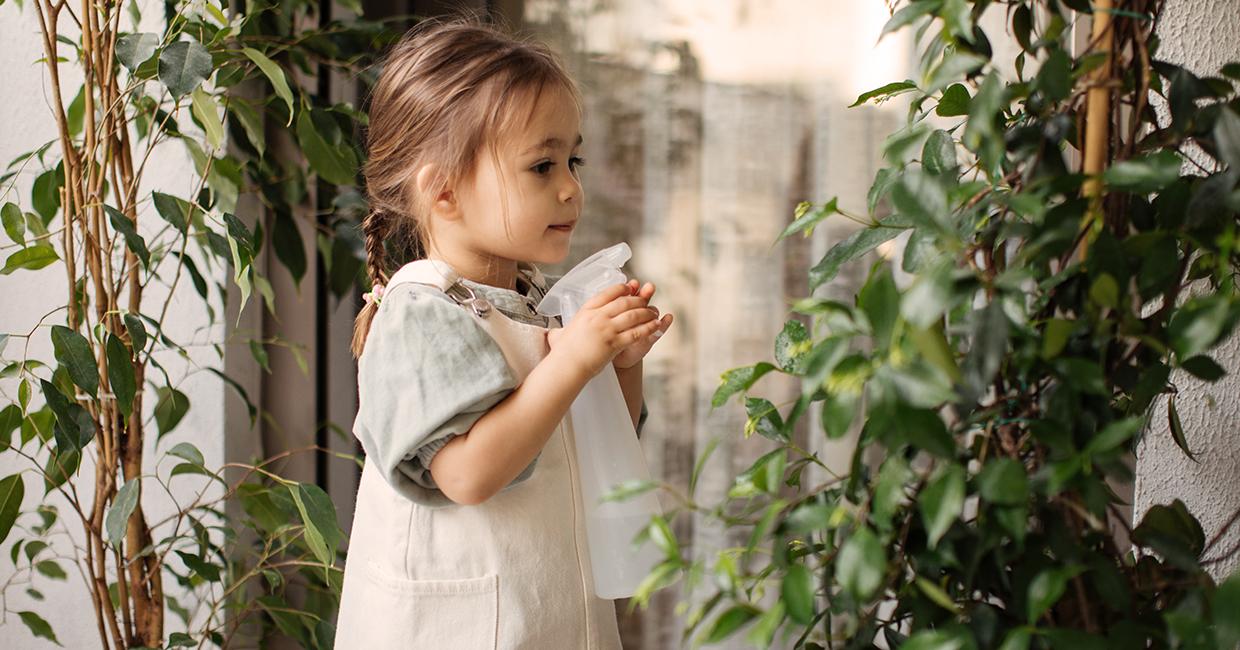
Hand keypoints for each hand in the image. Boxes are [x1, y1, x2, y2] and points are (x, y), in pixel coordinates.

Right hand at [545, 281, 662, 380]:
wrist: (567, 366)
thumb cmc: (563, 353)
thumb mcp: (560, 335)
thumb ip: (560, 332)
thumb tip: (553, 334)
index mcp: (586, 311)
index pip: (607, 293)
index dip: (621, 289)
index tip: (629, 287)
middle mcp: (598, 317)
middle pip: (624, 302)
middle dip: (638, 300)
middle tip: (645, 301)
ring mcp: (607, 329)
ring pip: (633, 315)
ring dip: (646, 313)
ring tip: (653, 313)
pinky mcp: (614, 343)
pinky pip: (636, 332)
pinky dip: (648, 328)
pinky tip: (655, 326)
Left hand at [612, 279, 671, 369]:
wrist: (612, 357)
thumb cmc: (607, 337)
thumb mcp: (605, 321)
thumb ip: (608, 307)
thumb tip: (606, 296)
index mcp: (625, 308)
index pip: (630, 293)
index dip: (633, 288)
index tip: (633, 283)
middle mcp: (636, 314)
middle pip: (643, 300)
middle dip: (645, 293)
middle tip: (648, 288)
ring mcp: (644, 324)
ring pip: (652, 312)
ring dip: (653, 308)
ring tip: (653, 306)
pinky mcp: (650, 337)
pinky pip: (659, 329)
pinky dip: (664, 323)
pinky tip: (668, 318)